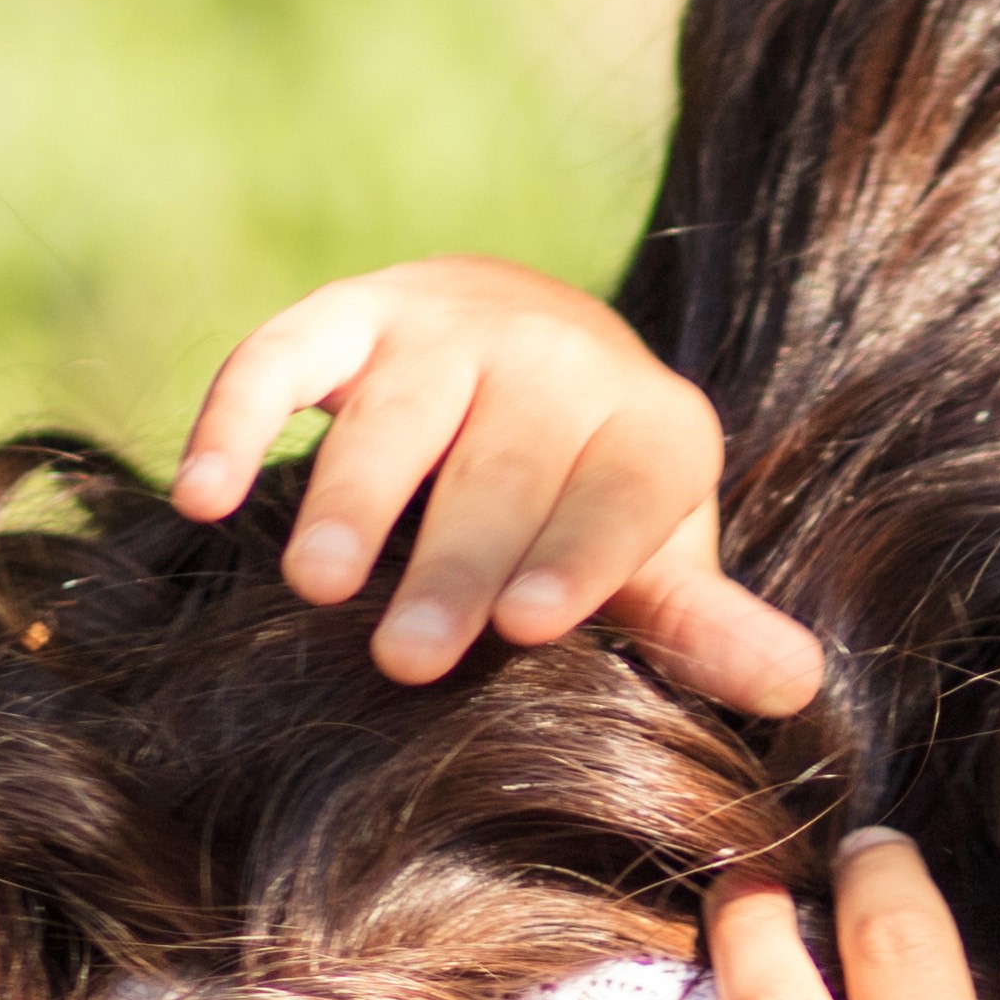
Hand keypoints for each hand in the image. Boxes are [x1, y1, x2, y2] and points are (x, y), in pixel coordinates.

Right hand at [169, 257, 829, 709]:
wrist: (534, 347)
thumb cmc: (594, 496)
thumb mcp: (655, 558)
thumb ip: (702, 626)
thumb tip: (796, 686)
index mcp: (651, 427)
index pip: (623, 489)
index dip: (581, 554)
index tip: (532, 627)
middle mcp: (556, 359)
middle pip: (507, 466)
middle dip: (456, 562)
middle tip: (409, 660)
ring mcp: (446, 328)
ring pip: (399, 411)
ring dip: (354, 495)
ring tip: (317, 585)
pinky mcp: (347, 313)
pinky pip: (283, 354)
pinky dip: (235, 417)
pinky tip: (203, 496)